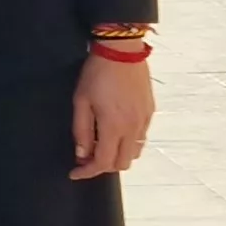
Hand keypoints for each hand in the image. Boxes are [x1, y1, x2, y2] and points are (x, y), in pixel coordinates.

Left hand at [70, 50, 154, 179]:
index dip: (87, 172)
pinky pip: (141, 139)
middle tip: (85, 157)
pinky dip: (128, 144)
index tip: (74, 173)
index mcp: (113, 126)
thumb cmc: (97, 74)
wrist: (122, 52)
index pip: (103, 163)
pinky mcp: (150, 112)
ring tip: (99, 144)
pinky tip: (114, 132)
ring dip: (116, 156)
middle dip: (102, 166)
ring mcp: (144, 121)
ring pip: (134, 153)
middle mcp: (133, 128)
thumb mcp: (80, 101)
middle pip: (121, 164)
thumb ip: (80, 131)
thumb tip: (81, 154)